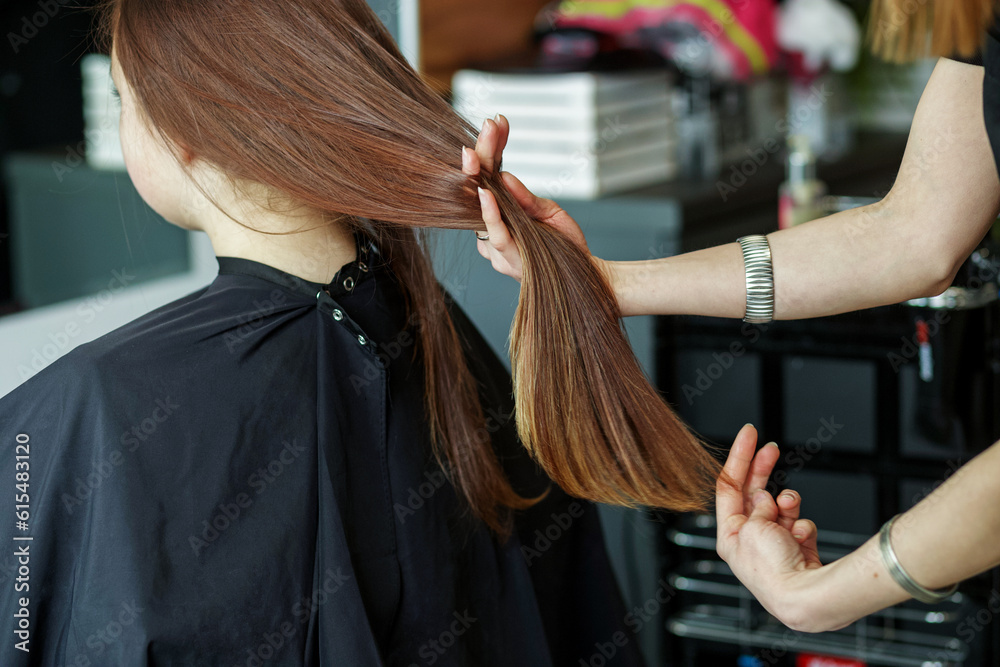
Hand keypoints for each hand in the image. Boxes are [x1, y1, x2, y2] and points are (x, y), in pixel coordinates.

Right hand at [461, 116, 597, 282]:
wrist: (586, 276)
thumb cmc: (566, 247)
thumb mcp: (548, 212)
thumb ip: (526, 197)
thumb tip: (505, 176)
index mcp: (502, 217)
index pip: (490, 178)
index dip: (491, 150)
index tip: (497, 122)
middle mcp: (493, 231)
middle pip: (479, 187)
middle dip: (481, 155)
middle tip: (487, 127)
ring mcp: (498, 247)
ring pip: (480, 209)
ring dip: (479, 177)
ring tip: (477, 153)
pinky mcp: (508, 259)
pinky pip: (496, 234)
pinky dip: (490, 213)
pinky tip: (486, 192)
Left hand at [715, 424, 825, 630]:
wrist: (805, 598)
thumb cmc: (772, 570)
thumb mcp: (754, 526)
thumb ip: (757, 505)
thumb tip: (764, 498)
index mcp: (729, 535)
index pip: (729, 486)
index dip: (738, 457)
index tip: (748, 434)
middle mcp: (748, 540)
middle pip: (753, 493)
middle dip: (762, 469)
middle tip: (770, 448)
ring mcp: (773, 545)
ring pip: (781, 507)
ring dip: (789, 503)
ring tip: (791, 507)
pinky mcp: (796, 550)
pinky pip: (800, 525)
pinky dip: (803, 526)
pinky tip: (803, 537)